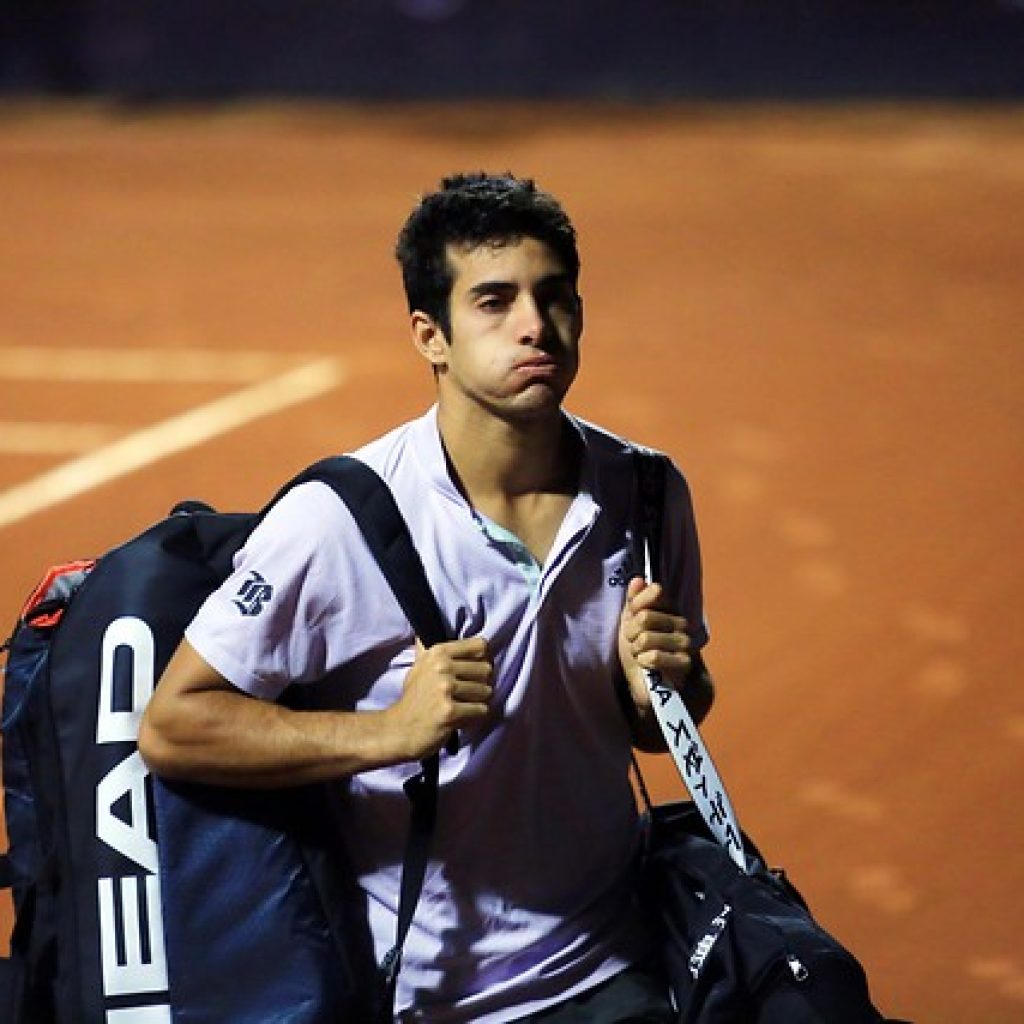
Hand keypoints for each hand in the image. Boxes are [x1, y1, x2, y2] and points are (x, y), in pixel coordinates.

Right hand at [384, 637, 492, 761]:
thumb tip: (424, 633)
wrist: (399, 729)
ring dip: (478, 702)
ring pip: (486, 691)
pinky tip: (461, 718)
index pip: (480, 645)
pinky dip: (475, 717)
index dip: (482, 659)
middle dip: (481, 684)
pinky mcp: (450, 711)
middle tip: (467, 694)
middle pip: (487, 669)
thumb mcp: (418, 667)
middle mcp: (442, 667)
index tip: (474, 670)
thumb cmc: (413, 699)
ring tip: (463, 706)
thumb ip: (429, 651)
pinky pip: (481, 710)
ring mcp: (445, 688)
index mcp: (437, 652)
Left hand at [618, 577, 692, 714]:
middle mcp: (681, 622)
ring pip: (646, 638)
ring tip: (641, 655)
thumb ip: (635, 599)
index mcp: (670, 609)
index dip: (637, 605)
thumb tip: (638, 580)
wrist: (648, 682)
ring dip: (636, 650)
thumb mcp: (630, 621)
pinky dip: (643, 662)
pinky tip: (647, 666)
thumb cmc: (638, 649)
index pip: (656, 591)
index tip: (633, 617)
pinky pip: (652, 656)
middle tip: (635, 643)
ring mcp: (684, 642)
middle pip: (644, 617)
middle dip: (631, 633)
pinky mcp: (684, 663)